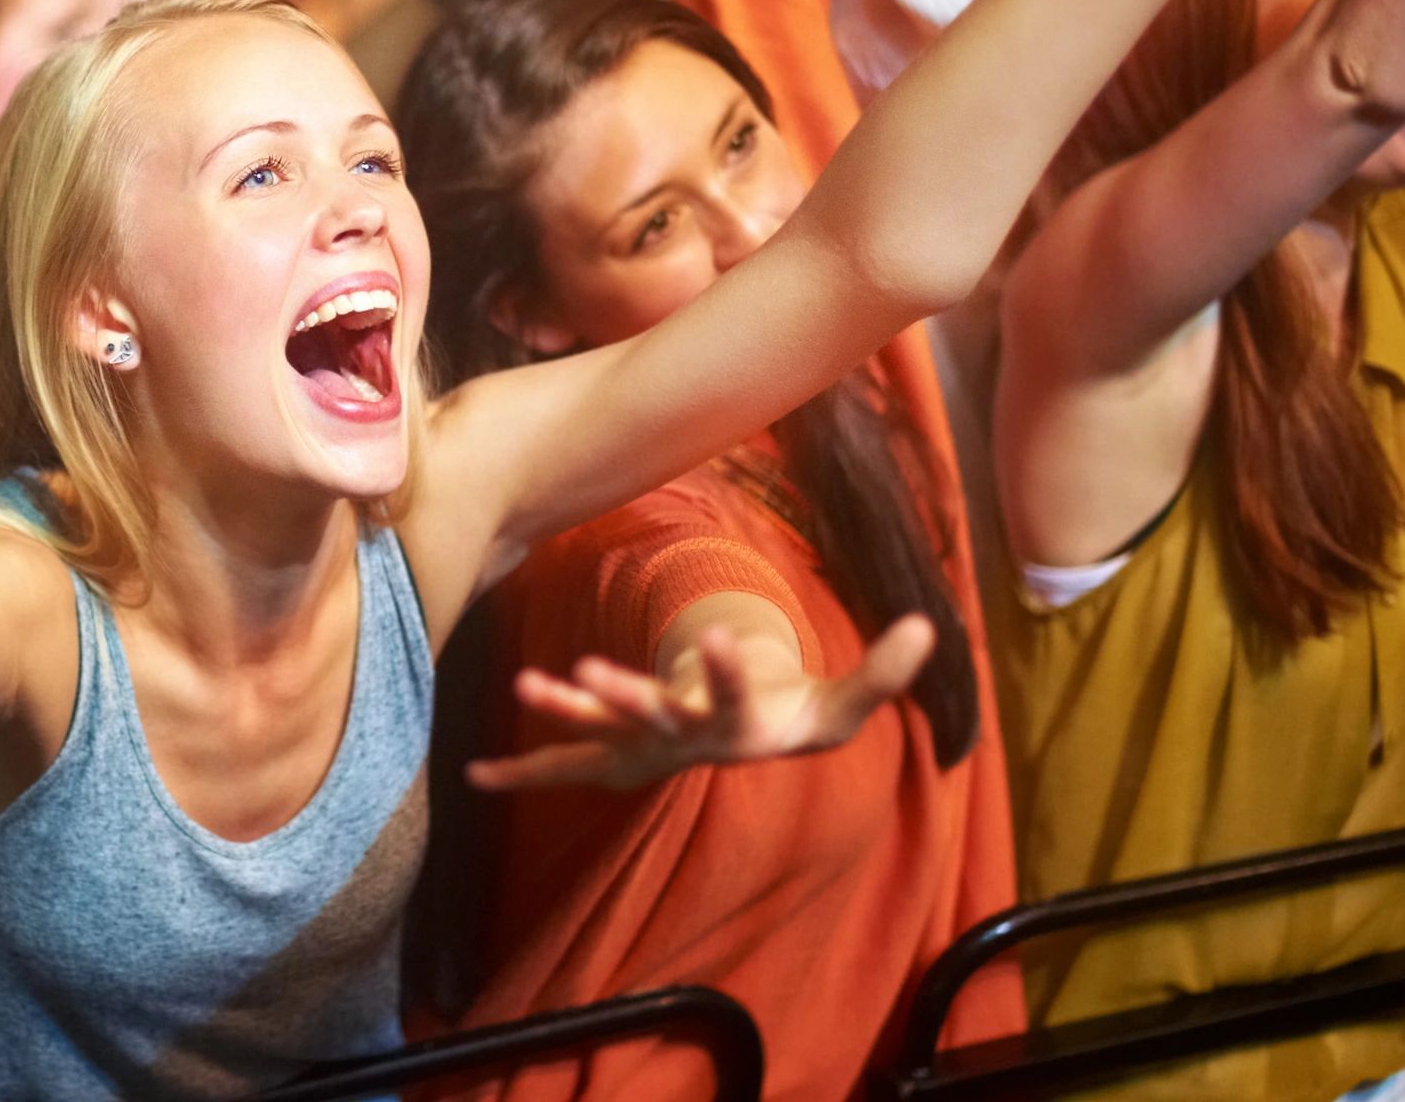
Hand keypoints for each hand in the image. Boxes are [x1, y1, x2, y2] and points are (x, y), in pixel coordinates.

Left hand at [466, 618, 937, 793]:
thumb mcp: (847, 701)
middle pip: (654, 718)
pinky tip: (475, 773)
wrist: (761, 752)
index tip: (723, 636)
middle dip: (623, 695)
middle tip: (588, 673)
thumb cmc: (801, 716)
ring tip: (526, 686)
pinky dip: (523, 770)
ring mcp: (648, 744)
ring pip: (602, 733)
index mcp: (741, 726)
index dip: (730, 669)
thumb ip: (884, 671)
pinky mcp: (619, 747)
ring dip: (565, 714)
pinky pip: (566, 763)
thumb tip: (929, 629)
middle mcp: (687, 740)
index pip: (736, 697)